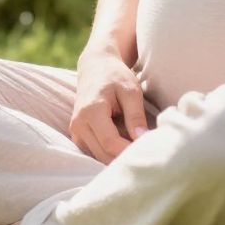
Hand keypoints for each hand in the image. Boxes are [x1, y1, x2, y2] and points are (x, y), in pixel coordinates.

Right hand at [70, 48, 151, 164]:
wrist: (95, 67)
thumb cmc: (115, 76)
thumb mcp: (131, 91)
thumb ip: (136, 116)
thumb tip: (142, 139)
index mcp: (91, 111)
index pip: (110, 143)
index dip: (129, 151)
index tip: (148, 150)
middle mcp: (79, 124)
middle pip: (104, 154)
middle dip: (125, 157)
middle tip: (146, 152)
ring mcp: (76, 132)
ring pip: (99, 157)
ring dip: (117, 157)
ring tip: (136, 147)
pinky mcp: (78, 136)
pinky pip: (95, 152)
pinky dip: (110, 153)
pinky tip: (124, 144)